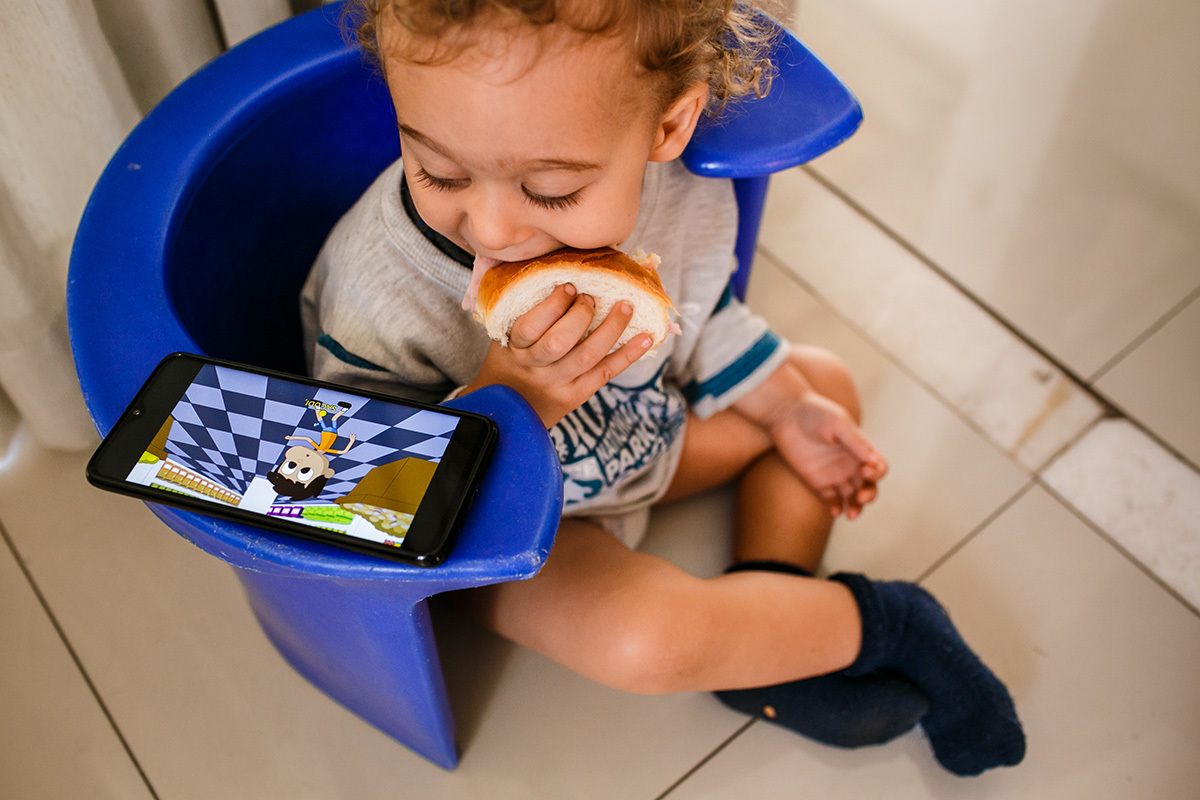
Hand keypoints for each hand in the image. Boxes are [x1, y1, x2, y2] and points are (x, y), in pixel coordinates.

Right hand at [465, 284, 651, 426]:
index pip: (530, 325)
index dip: (554, 304)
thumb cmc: (511, 361)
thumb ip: (527, 309)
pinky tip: (645, 338)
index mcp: (513, 346)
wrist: (507, 413)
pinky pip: (605, 372)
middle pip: (559, 341)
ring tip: (626, 307)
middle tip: (591, 298)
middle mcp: (534, 366)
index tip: (570, 285)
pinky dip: (628, 354)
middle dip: (581, 315)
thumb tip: (564, 271)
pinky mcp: (576, 395)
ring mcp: (557, 382)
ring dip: (611, 328)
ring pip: (587, 355)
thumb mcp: (505, 337)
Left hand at [769, 391, 887, 518]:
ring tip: (851, 514)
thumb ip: (855, 443)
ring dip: (856, 507)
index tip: (865, 471)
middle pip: (868, 486)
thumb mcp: (838, 424)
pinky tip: (835, 511)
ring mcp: (834, 474)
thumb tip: (874, 462)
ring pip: (852, 497)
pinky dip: (836, 507)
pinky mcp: (817, 482)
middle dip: (869, 495)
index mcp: (860, 449)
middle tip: (861, 498)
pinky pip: (831, 500)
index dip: (877, 473)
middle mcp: (850, 464)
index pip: (878, 467)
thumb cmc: (815, 413)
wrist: (785, 414)